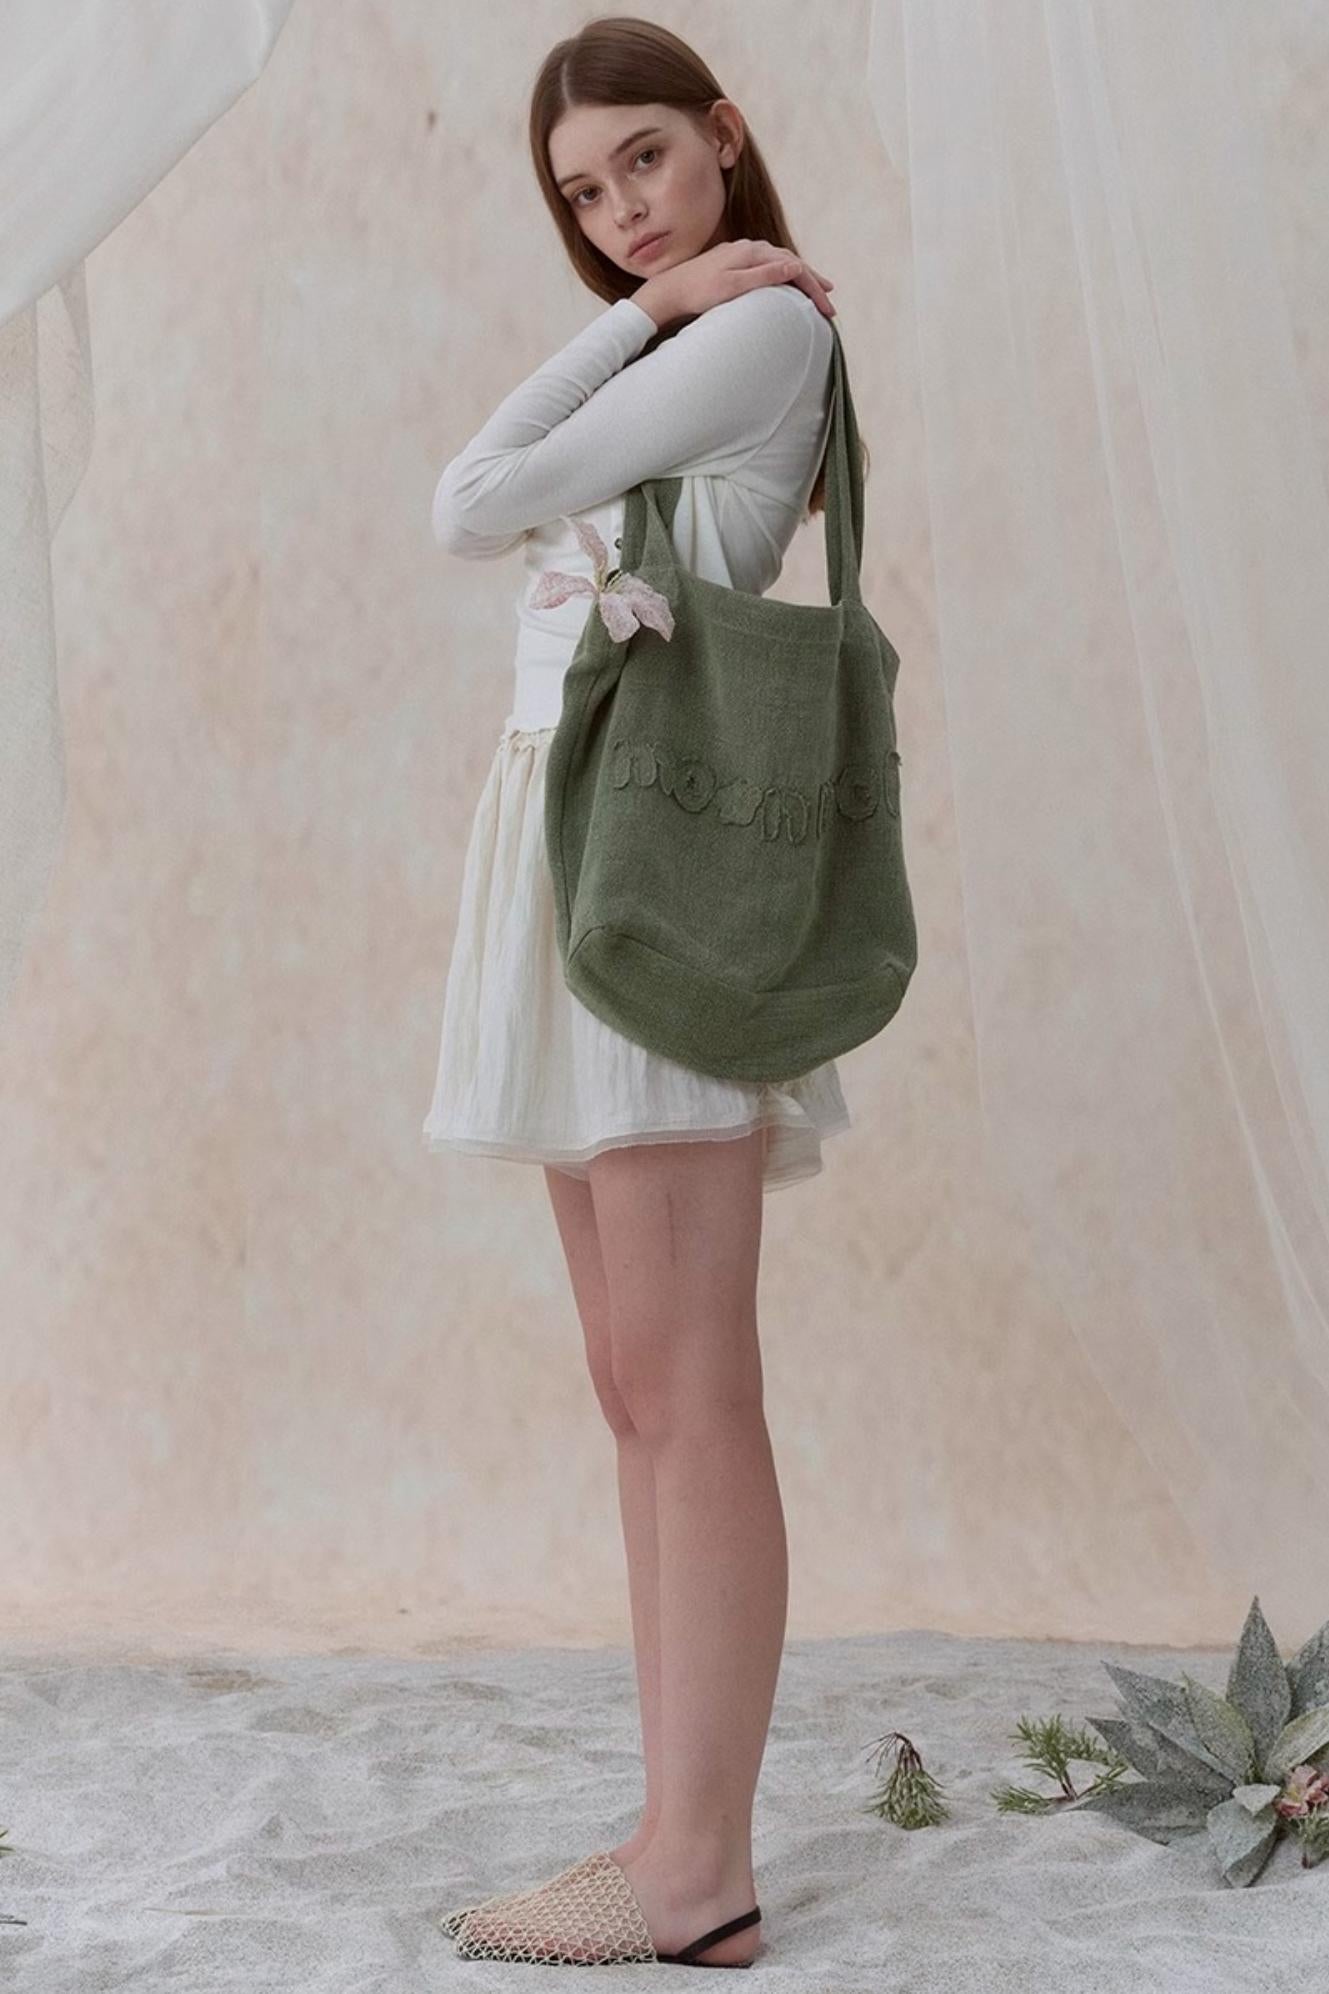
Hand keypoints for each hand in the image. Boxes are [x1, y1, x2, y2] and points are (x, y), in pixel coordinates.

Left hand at [634, 237, 835, 331]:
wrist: (669, 290)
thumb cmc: (699, 292)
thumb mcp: (734, 286)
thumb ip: (765, 276)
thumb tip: (796, 267)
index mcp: (753, 253)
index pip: (794, 268)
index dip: (814, 288)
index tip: (827, 309)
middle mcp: (749, 248)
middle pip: (790, 262)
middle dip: (812, 281)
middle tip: (829, 300)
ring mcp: (741, 254)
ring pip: (779, 262)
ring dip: (799, 277)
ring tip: (814, 290)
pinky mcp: (733, 262)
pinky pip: (767, 266)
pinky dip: (782, 275)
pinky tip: (784, 283)